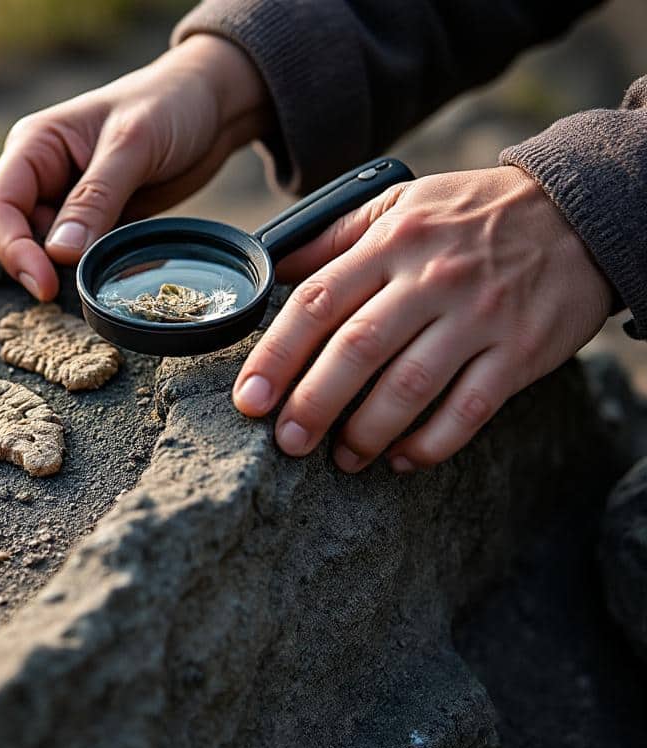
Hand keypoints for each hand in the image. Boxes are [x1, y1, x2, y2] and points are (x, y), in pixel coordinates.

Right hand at [0, 34, 269, 299]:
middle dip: (28, 264)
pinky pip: (68, 257)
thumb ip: (95, 198)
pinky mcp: (90, 223)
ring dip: (52, 271)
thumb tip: (58, 253)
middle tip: (66, 286)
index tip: (44, 285)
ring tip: (91, 273)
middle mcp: (38, 176)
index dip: (12, 250)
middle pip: (5, 235)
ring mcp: (62, 201)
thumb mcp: (133, 145)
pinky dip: (78, 271)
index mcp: (34, 146)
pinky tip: (104, 271)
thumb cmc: (170, 105)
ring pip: (33, 251)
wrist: (212, 107)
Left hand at [232, 166, 613, 471]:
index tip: (249, 397)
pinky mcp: (518, 352)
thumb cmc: (473, 213)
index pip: (318, 301)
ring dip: (367, 432)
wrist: (579, 211)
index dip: (276, 354)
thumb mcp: (400, 205)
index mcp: (392, 244)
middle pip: (357, 349)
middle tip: (286, 442)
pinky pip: (468, 410)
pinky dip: (431, 443)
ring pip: (410, 386)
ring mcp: (478, 317)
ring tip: (341, 459)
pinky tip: (402, 460)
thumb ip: (336, 237)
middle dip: (312, 403)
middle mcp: (431, 280)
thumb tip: (274, 268)